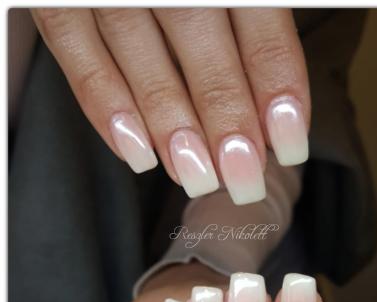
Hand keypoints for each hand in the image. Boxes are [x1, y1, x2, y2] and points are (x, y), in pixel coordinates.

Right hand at [31, 8, 309, 204]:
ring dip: (172, 127)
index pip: (260, 31)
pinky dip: (106, 108)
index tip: (289, 147)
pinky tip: (138, 155)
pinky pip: (78, 56)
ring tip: (197, 178)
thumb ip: (249, 28)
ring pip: (143, 59)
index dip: (278, 92)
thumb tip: (268, 112)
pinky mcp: (57, 1)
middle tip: (243, 178)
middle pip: (204, 50)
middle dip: (227, 122)